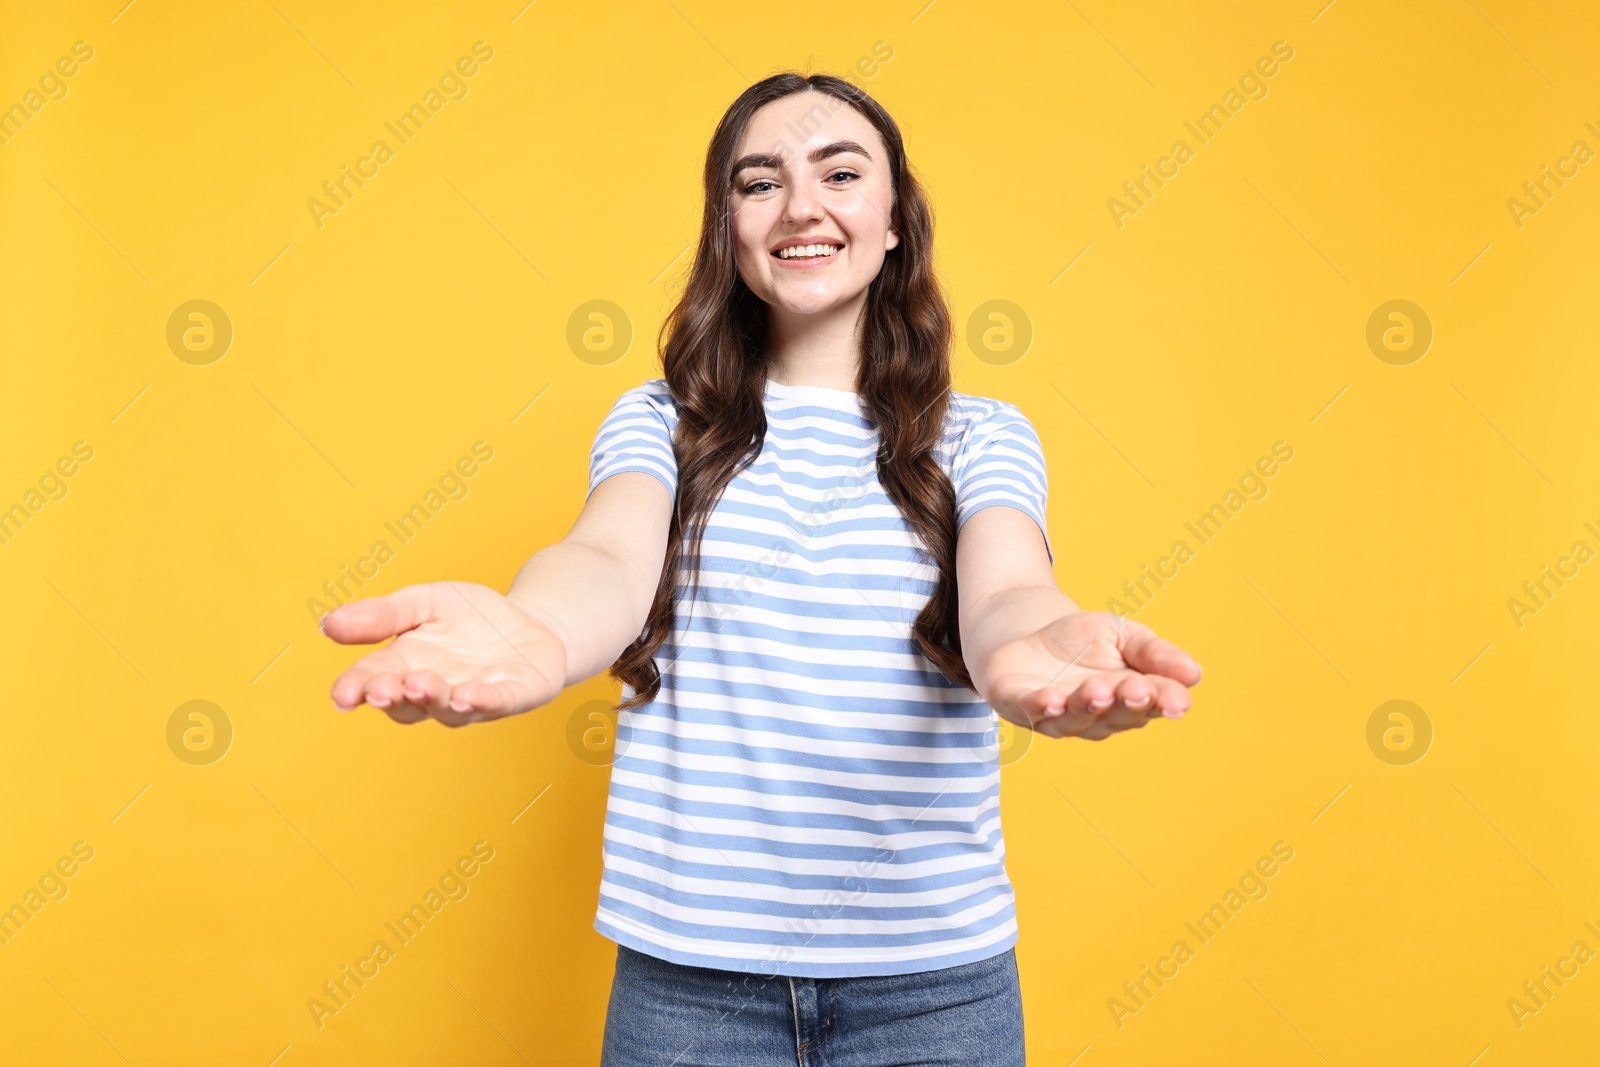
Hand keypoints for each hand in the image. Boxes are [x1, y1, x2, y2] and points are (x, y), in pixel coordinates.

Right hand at [322, 581, 566, 726]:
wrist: (527, 622)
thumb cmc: (469, 618)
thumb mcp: (423, 602)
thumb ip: (382, 615)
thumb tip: (328, 623)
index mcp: (406, 667)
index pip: (373, 681)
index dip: (356, 688)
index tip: (342, 694)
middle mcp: (436, 690)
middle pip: (408, 705)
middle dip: (395, 697)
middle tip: (382, 688)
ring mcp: (475, 697)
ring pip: (450, 709)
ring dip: (435, 698)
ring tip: (422, 685)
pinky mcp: (514, 695)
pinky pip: (497, 703)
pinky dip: (482, 701)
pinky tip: (468, 695)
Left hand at [981, 611, 1201, 740]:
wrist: (1024, 633)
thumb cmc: (1081, 642)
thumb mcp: (1123, 635)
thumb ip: (1154, 653)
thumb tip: (1194, 673)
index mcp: (1127, 700)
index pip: (1151, 704)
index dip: (1164, 702)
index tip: (1177, 699)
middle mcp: (1094, 717)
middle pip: (1115, 714)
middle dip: (1126, 702)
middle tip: (1137, 689)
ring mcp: (1056, 715)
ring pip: (1076, 717)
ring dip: (1087, 705)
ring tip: (1098, 691)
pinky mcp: (1018, 704)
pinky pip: (1030, 710)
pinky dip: (1040, 706)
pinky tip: (1052, 699)